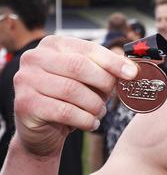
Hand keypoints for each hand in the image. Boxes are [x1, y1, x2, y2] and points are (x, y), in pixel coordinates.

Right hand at [13, 36, 137, 156]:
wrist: (42, 129)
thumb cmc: (69, 98)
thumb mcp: (87, 78)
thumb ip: (106, 69)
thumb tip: (132, 69)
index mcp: (53, 44)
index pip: (88, 49)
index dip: (112, 62)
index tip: (132, 73)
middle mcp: (35, 58)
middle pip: (79, 66)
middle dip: (103, 83)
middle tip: (112, 96)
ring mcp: (25, 80)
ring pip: (72, 90)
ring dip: (94, 104)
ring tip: (100, 111)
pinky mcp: (24, 104)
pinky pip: (64, 111)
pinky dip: (85, 119)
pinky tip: (91, 123)